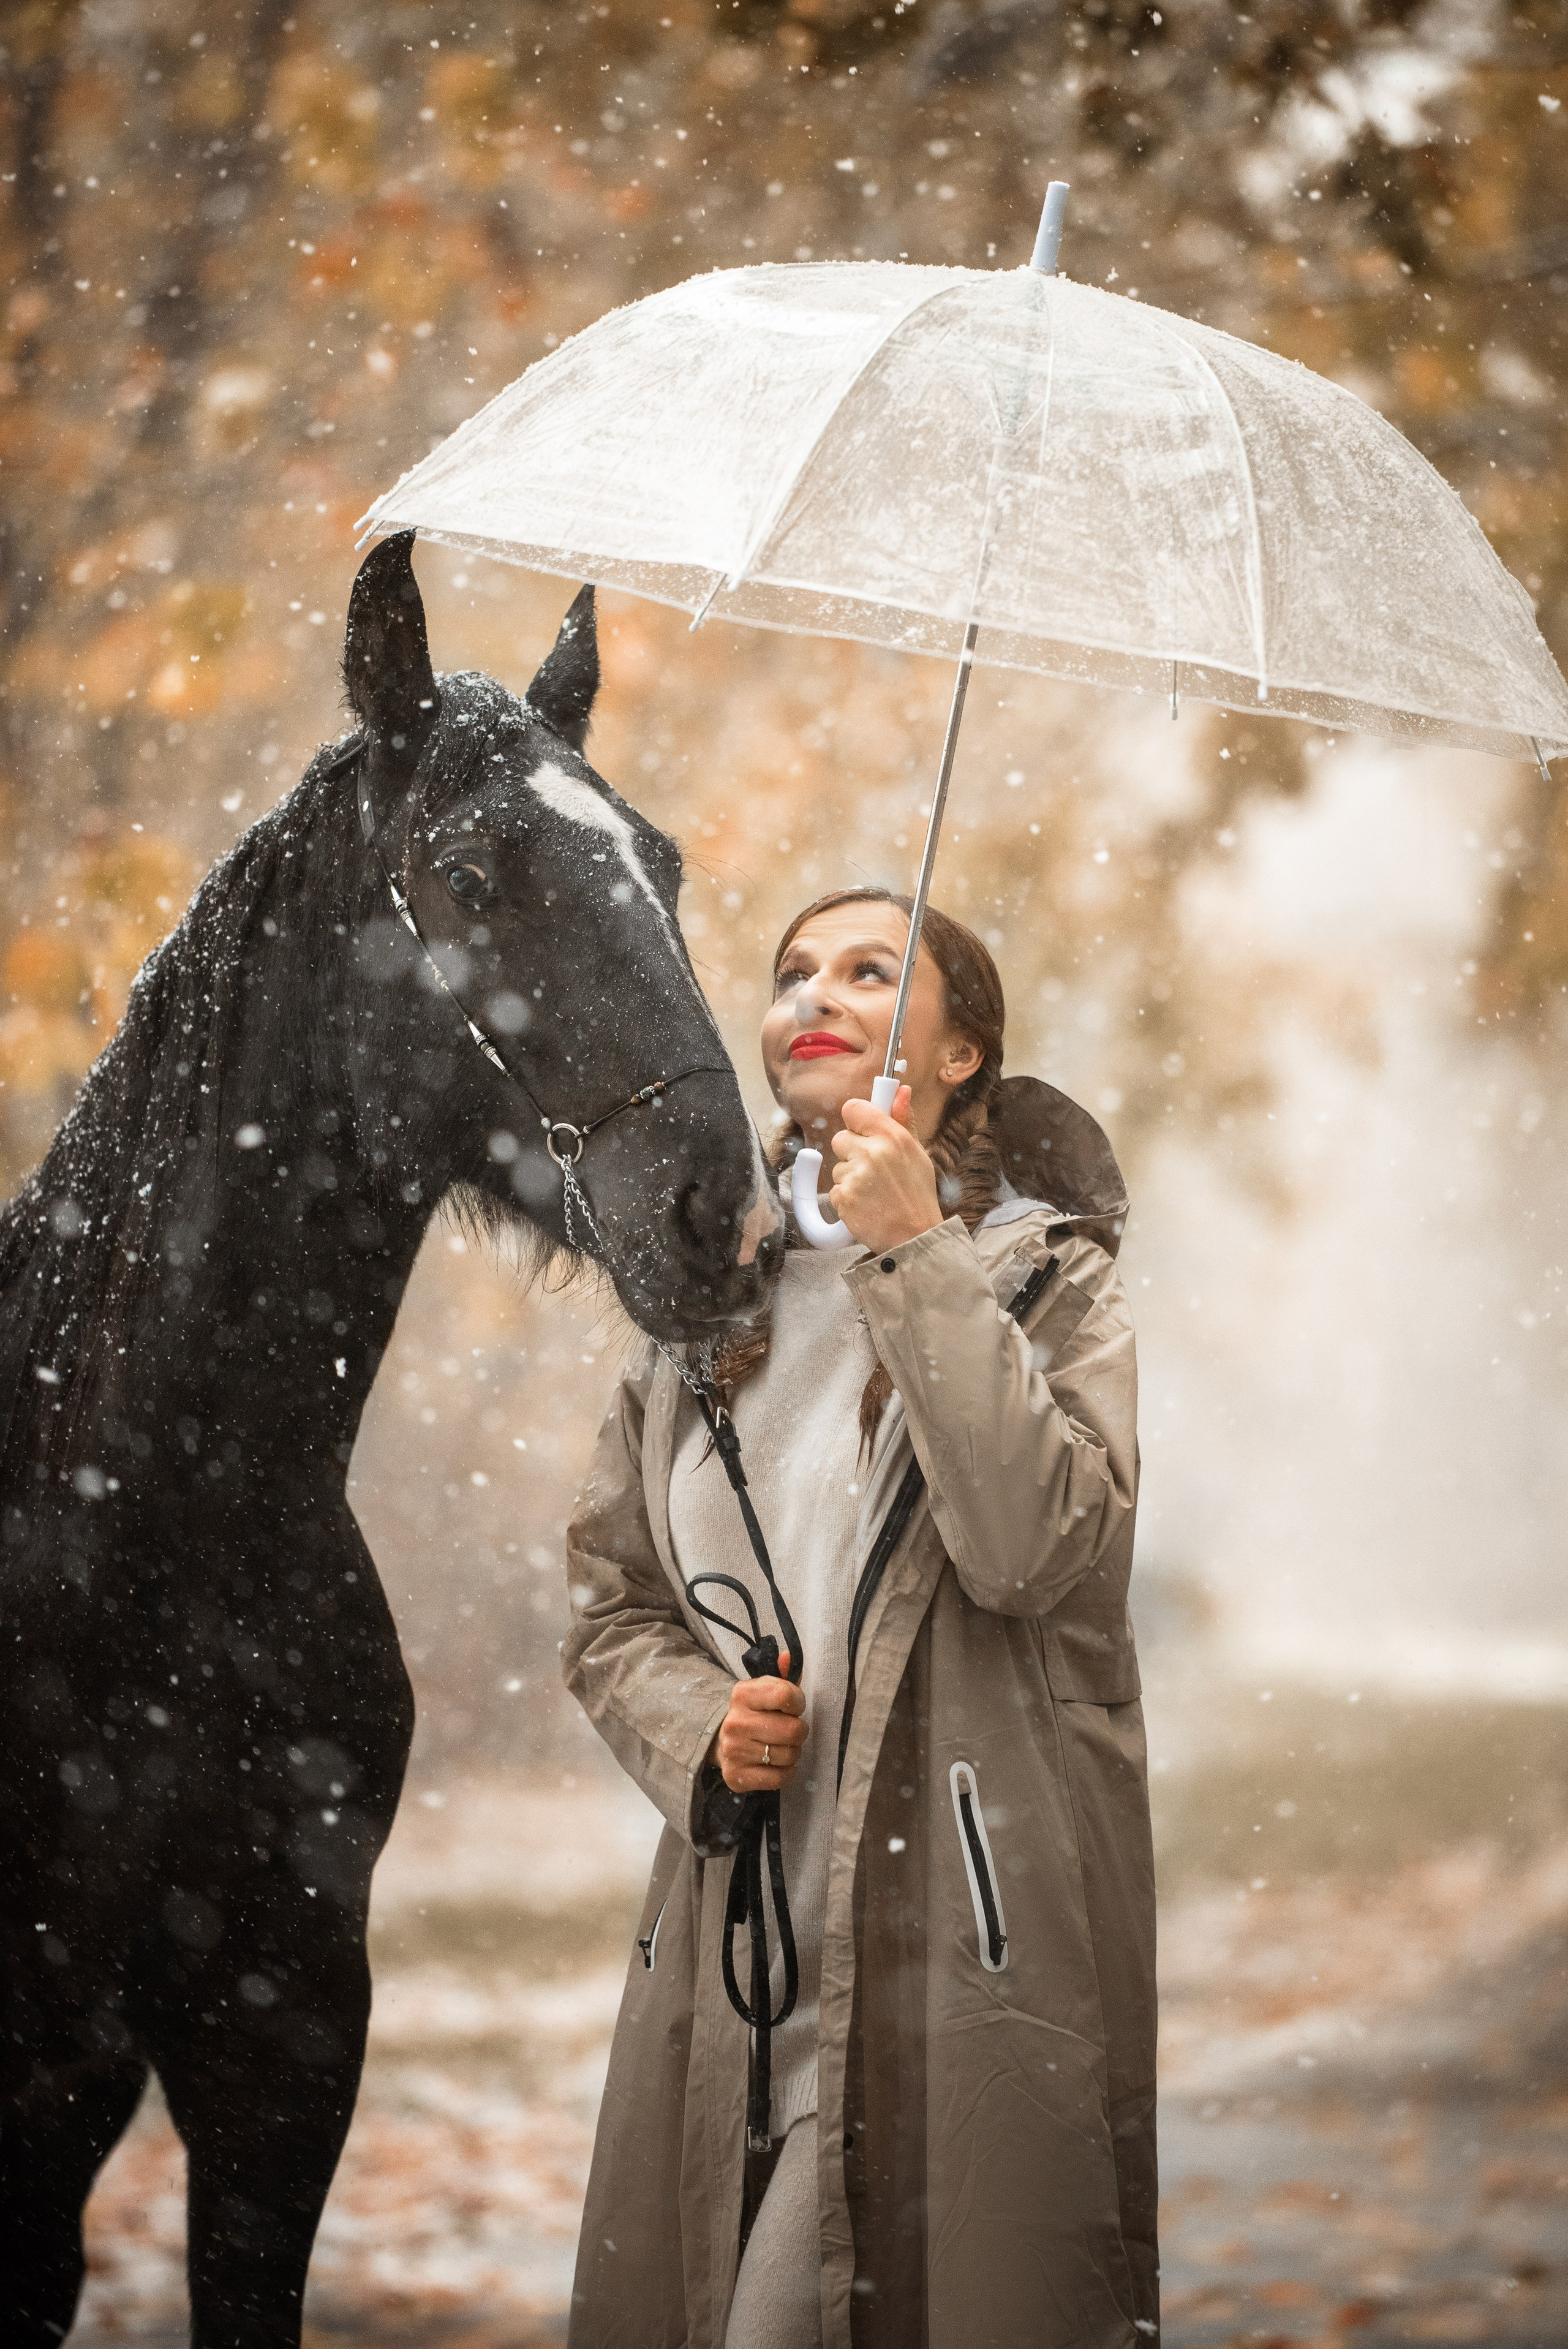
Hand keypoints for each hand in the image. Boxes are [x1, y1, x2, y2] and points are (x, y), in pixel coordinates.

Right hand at [710, 1652, 807, 1793]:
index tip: (792, 1706)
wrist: (723, 1741)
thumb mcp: (765, 1689)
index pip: (786, 1695)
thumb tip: (788, 1656)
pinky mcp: (736, 1776)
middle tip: (790, 1730)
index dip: (798, 1702)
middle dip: (799, 1731)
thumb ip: (782, 1676)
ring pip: (789, 1755)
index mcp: (742, 1694)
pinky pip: (779, 1778)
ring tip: (781, 1746)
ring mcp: (734, 1751)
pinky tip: (776, 1763)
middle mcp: (735, 1722)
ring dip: (792, 1752)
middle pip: (793, 1730)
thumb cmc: (754, 1713)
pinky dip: (786, 1772)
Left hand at [829, 1085, 943, 1253]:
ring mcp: (856, 1176)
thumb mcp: (917, 1153)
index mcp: (892, 1136)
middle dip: (852, 1153)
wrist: (914, 1236)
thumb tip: (901, 1090)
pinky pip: (835, 1189)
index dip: (856, 1119)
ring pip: (838, 1167)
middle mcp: (872, 1152)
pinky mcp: (843, 1197)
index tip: (862, 1129)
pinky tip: (866, 1205)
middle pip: (840, 1138)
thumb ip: (903, 1121)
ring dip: (851, 1178)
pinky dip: (847, 1198)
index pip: (853, 1109)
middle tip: (873, 1170)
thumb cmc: (917, 1194)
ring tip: (873, 1192)